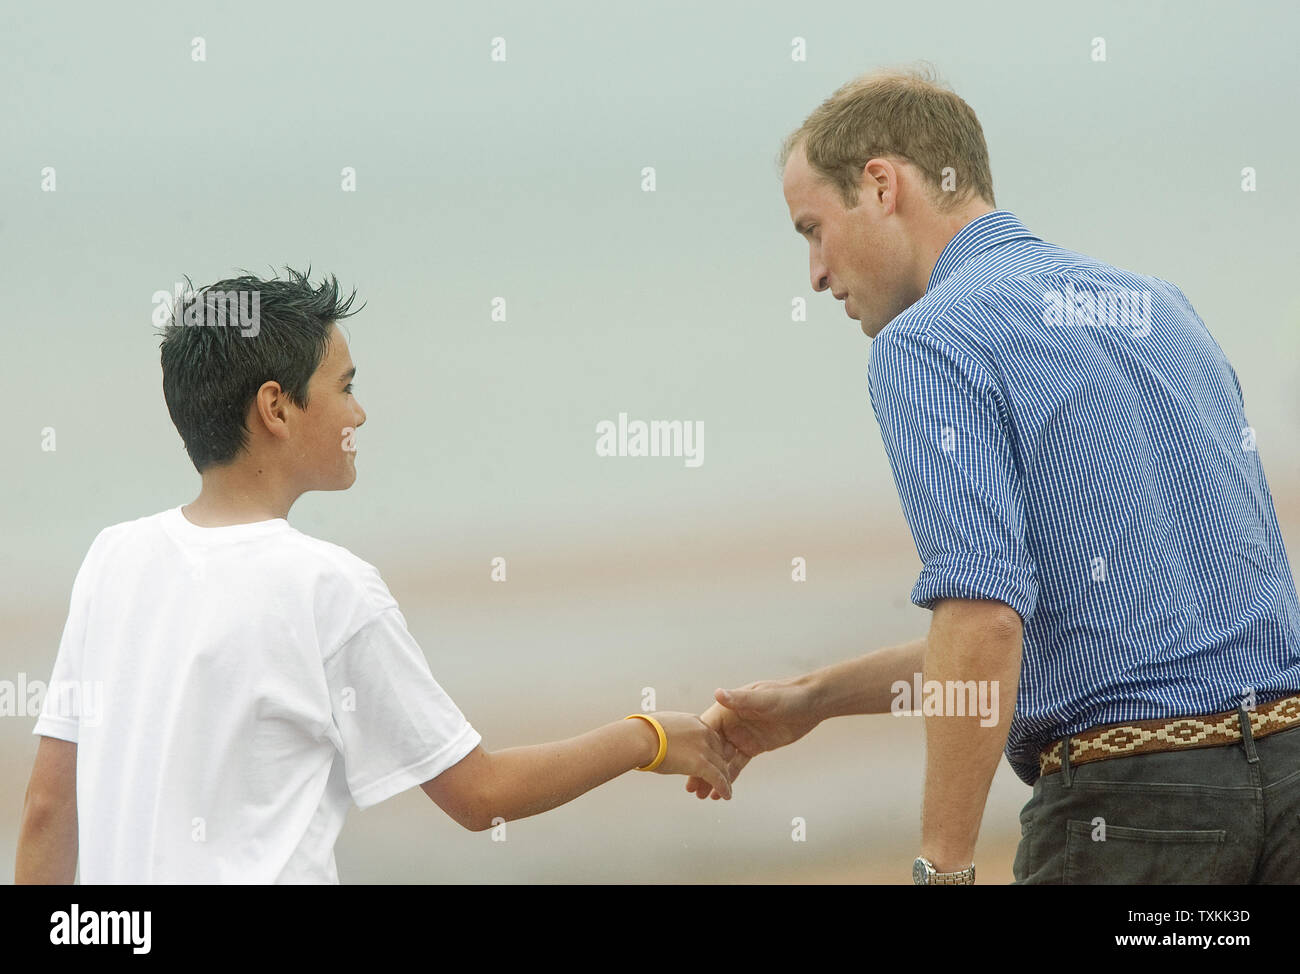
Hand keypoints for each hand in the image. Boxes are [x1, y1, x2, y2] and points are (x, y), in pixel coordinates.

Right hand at [642, 711, 736, 798]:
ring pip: (721, 766)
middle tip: (720, 777)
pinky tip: (726, 795)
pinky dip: (723, 788)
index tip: (714, 760)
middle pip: (719, 752)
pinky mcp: (701, 763)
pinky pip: (717, 778)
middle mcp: (703, 732)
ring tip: (725, 790)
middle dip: (721, 766)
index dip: (714, 751)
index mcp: (694, 721)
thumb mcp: (662, 724)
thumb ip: (671, 731)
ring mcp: (703, 748)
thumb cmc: (643, 732)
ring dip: (724, 780)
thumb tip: (663, 738)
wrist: (641, 737)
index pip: (712, 737)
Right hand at [684, 679, 821, 799]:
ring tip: (702, 795)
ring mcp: (742, 735)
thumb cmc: (788, 695)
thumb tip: (718, 693)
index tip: (684, 764)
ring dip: (712, 776)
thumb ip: (740, 699)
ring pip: (723, 759)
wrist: (812, 704)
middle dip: (700, 767)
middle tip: (690, 788)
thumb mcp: (764, 698)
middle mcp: (732, 722)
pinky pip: (738, 764)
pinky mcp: (754, 746)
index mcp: (730, 709)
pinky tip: (722, 791)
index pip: (706, 730)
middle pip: (711, 748)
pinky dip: (729, 777)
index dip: (695, 747)